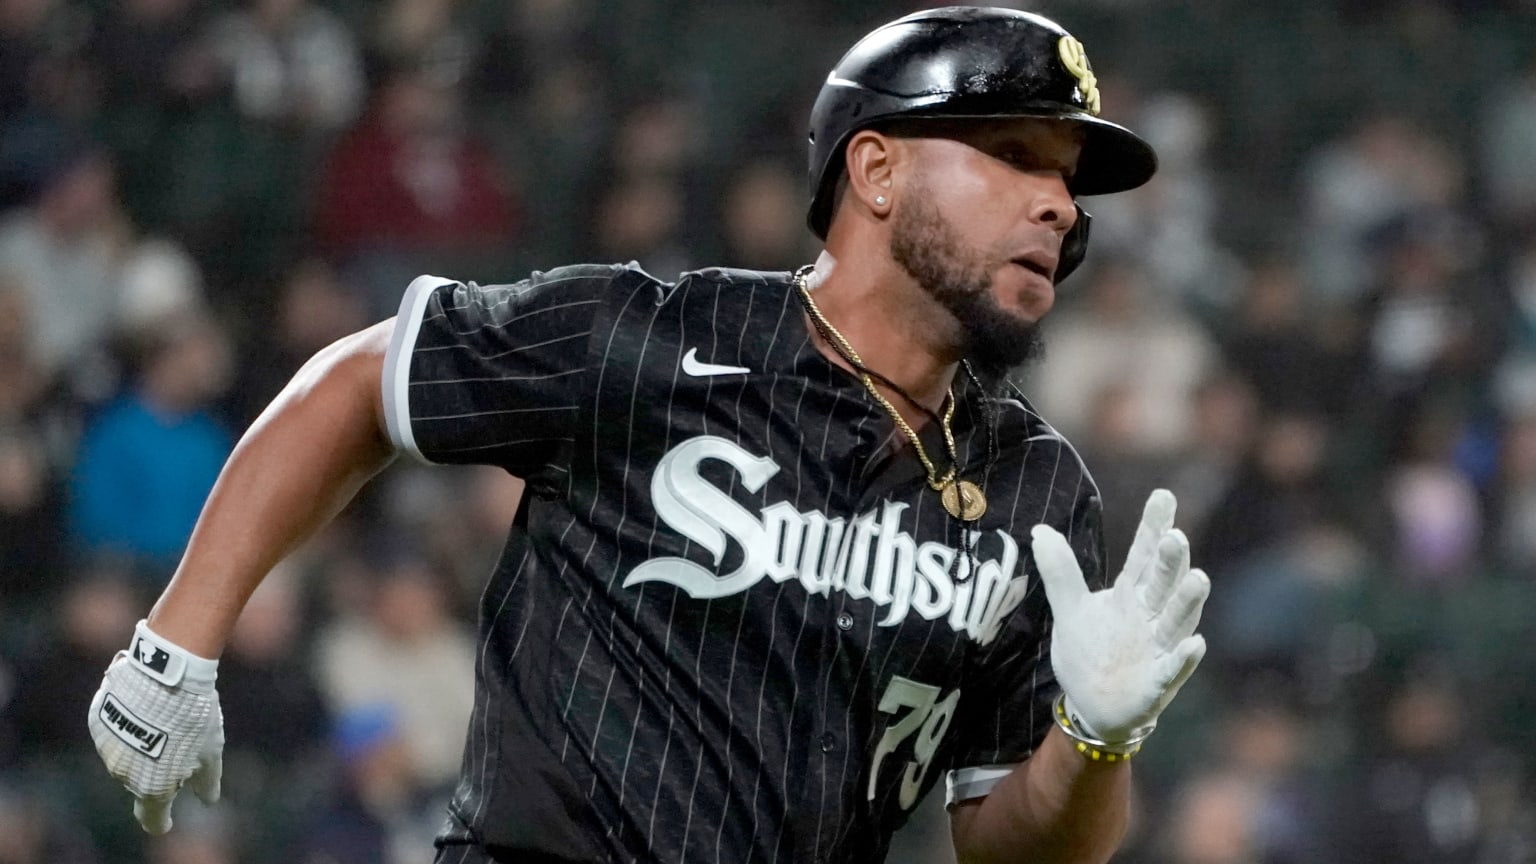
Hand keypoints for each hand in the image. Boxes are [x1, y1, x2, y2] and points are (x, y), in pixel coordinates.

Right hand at [87, 620, 223, 833]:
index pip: (153, 818)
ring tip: (165, 718)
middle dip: (157, 770)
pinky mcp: (98, 722)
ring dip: (141, 745)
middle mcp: (124, 774)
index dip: (161, 822)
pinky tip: (146, 705)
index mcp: (153, 787)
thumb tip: (208, 800)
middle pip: (141, 781)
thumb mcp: (211, 751)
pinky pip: (114, 729)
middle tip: (180, 742)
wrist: (166, 674)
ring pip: (126, 755)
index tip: (167, 821)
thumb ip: (207, 782)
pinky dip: (128, 723)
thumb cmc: (194, 717)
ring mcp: (107, 749)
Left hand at [1031, 490, 1208, 743]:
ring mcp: (1158, 649)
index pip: (1144, 556)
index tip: (1163, 496)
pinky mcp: (1158, 682)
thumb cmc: (1090, 654)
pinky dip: (1184, 658)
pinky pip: (1173, 669)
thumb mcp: (1070, 610)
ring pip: (1176, 621)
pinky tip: (1195, 643)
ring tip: (1199, 577)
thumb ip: (1060, 572)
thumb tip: (1040, 529)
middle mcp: (1150, 617)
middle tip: (1175, 536)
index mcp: (1130, 595)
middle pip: (1163, 585)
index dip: (1153, 527)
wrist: (1093, 707)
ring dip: (1187, 602)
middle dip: (1171, 562)